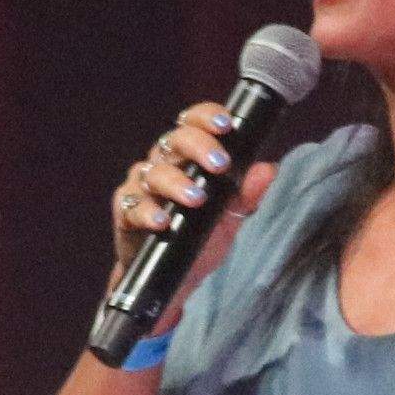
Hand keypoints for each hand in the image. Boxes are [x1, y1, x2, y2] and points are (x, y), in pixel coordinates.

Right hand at [108, 101, 278, 285]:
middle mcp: (162, 164)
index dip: (206, 117)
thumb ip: (246, 195)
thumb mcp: (230, 219)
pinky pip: (133, 206)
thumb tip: (269, 169)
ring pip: (155, 173)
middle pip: (174, 140)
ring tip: (196, 198)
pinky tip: (162, 221)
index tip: (226, 123)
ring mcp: (142, 186)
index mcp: (187, 157)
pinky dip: (148, 212)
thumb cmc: (200, 238)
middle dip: (199, 147)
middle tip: (220, 164)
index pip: (193, 124)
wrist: (176, 278)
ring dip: (177, 183)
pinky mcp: (126, 211)